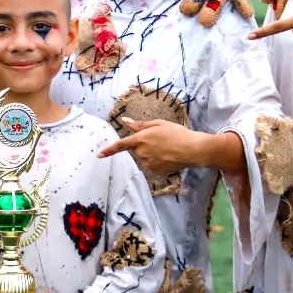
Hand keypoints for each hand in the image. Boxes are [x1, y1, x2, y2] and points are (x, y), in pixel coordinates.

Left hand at [99, 118, 217, 171]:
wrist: (193, 150)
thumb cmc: (177, 133)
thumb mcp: (159, 124)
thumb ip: (140, 125)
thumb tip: (125, 122)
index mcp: (141, 139)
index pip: (121, 145)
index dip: (109, 150)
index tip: (99, 155)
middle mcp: (142, 152)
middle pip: (136, 149)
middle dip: (143, 144)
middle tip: (160, 139)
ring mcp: (148, 163)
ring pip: (144, 157)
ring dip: (151, 152)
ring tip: (167, 147)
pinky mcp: (155, 171)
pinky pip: (151, 164)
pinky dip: (157, 160)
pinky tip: (168, 156)